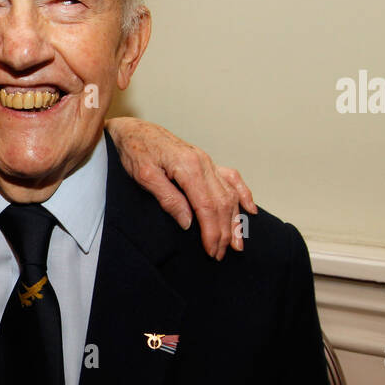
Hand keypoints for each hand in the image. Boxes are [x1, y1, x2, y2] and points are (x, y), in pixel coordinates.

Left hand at [105, 116, 256, 259]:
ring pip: (230, 194)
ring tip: (237, 243)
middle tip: (220, 254)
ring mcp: (207, 162)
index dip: (212, 231)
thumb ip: (168, 198)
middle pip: (222, 203)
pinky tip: (250, 209)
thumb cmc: (136, 151)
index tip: (212, 250)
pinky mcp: (206, 162)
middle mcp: (203, 163)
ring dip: (235, 220)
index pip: (207, 207)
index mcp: (188, 167)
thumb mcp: (144, 176)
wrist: (134, 130)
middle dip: (224, 232)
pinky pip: (231, 178)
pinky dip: (243, 194)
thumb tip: (188, 222)